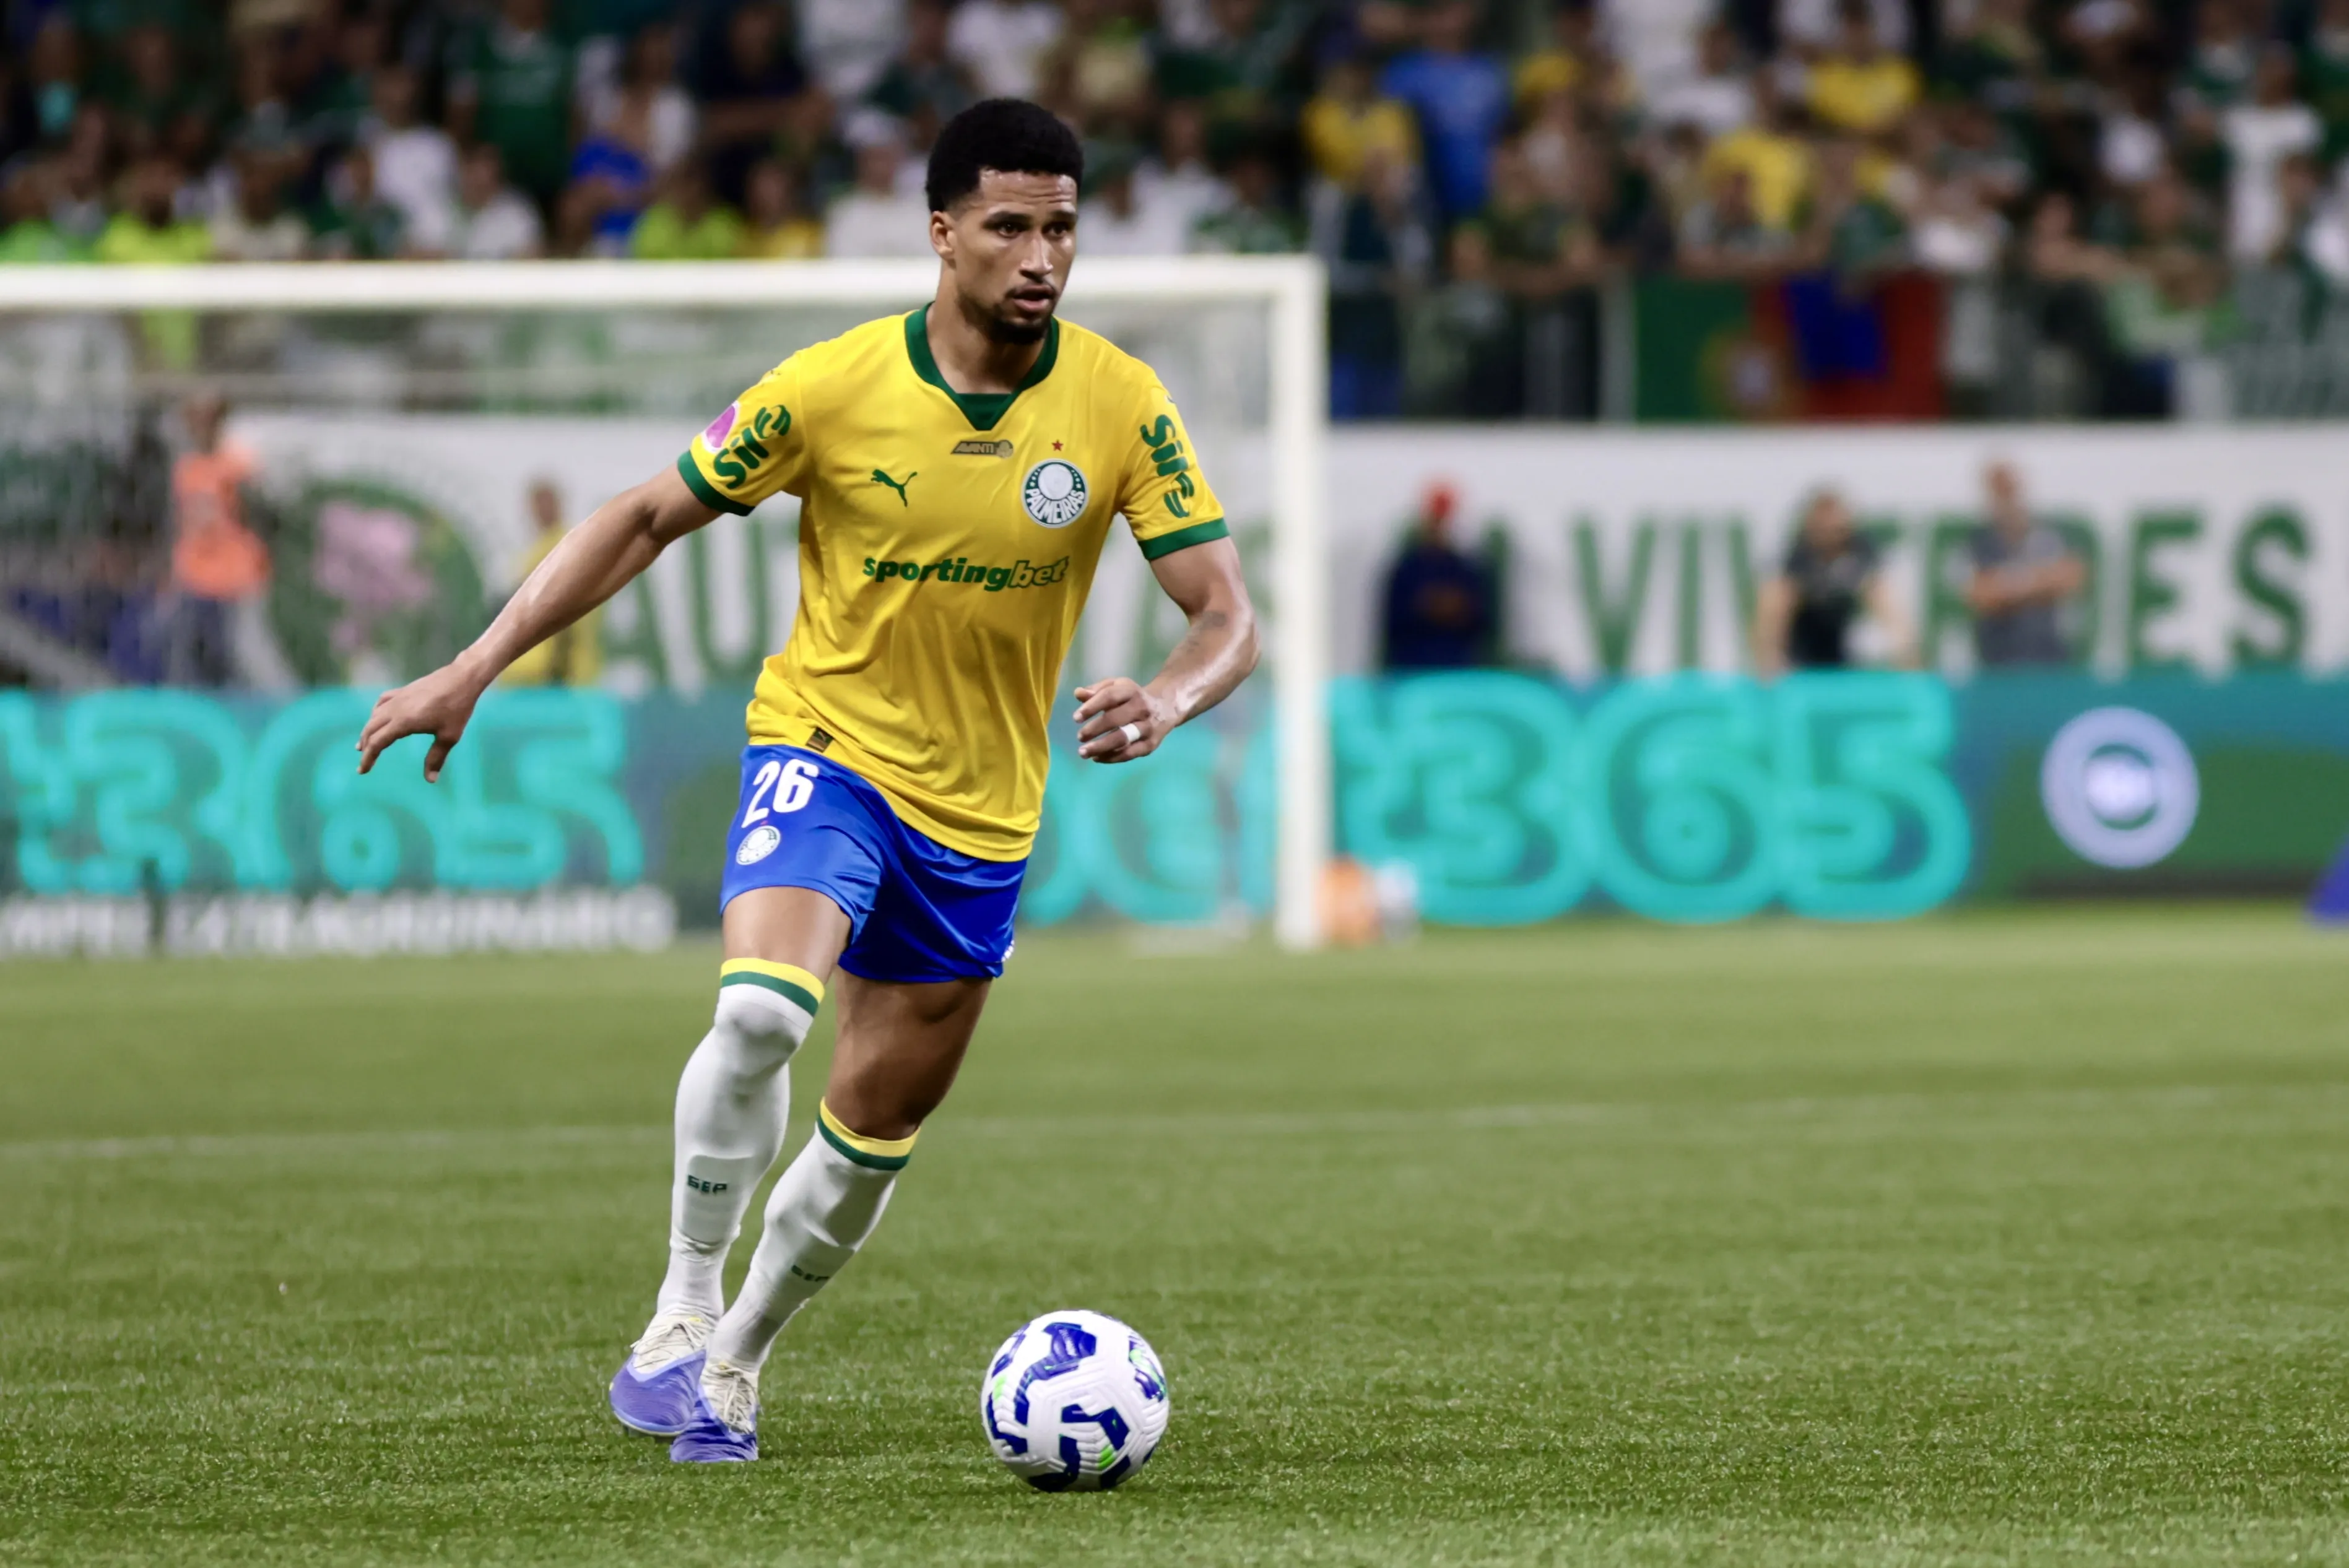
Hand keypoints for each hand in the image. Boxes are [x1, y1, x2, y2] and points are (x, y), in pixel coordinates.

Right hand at [356, 661, 488, 781]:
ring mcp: (398, 697)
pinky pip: (382, 702)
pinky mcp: (404, 690)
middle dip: (365, 747)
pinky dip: (375, 713)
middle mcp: (395, 709)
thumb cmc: (457, 709)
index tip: (363, 771)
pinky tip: (376, 717)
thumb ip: (436, 758)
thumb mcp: (449, 737)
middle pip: (371, 729)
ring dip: (368, 730)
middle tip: (363, 762)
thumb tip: (430, 780)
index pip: (377, 743)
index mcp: (403, 722)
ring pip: (375, 716)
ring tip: (364, 744)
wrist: (461, 679)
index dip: (368, 758)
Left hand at [1073, 677, 1171, 762]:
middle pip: (1116, 719)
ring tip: (1083, 752)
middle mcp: (1142, 708)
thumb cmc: (1132, 697)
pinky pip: (1129, 753)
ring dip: (1101, 747)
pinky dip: (1111, 757)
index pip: (1110, 697)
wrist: (1165, 707)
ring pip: (1123, 738)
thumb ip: (1097, 690)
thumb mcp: (1117, 687)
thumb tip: (1078, 693)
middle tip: (1080, 737)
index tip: (1076, 718)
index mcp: (1131, 691)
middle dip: (1095, 729)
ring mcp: (1147, 727)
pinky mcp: (1151, 744)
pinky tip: (1097, 758)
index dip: (1092, 707)